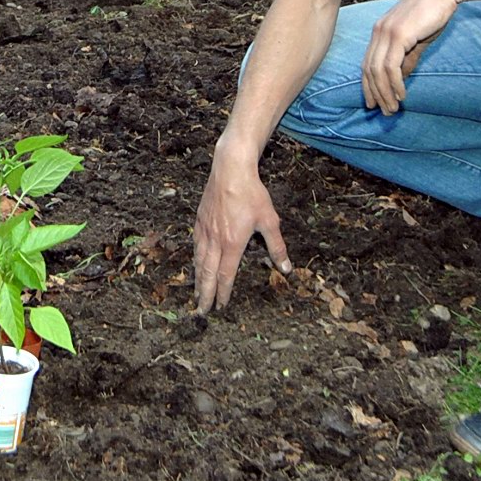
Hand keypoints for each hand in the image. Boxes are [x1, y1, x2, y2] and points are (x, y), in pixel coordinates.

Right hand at [193, 150, 291, 312]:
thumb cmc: (252, 194)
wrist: (230, 169)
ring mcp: (205, 230)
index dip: (224, 292)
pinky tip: (195, 264)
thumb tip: (286, 268)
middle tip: (202, 310)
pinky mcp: (200, 220)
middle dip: (205, 294)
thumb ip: (276, 246)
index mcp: (233, 243)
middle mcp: (215, 240)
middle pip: (207, 273)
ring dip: (197, 280)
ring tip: (196, 294)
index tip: (222, 306)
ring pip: (198, 261)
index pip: (226, 275)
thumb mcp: (269, 220)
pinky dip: (194, 260)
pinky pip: (195, 246)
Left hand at [358, 0, 459, 114]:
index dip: (368, 85)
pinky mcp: (398, 35)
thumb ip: (408, 57)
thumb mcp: (418, 39)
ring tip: (393, 108)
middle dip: (375, 93)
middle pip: (368, 69)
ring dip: (384, 93)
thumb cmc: (433, 12)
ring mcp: (386, 32)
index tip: (373, 102)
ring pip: (377, 71)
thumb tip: (402, 77)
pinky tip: (401, 94)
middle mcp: (378, 31)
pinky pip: (390, 66)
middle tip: (384, 112)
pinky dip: (394, 83)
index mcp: (380, 31)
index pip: (367, 63)